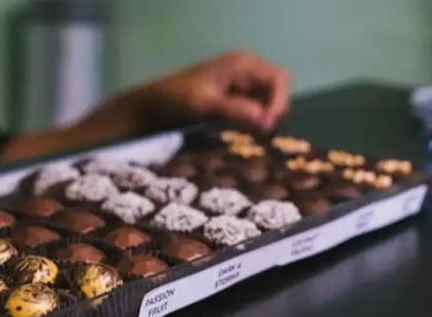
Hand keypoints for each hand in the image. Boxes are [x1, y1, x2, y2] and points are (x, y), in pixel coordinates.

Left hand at [137, 50, 291, 130]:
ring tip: (251, 137)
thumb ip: (236, 110)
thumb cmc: (175, 99)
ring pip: (268, 103)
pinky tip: (243, 136)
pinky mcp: (234, 101)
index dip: (279, 102)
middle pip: (278, 90)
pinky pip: (255, 111)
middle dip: (274, 111)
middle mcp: (246, 71)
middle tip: (260, 134)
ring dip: (264, 120)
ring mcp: (241, 86)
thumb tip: (268, 121)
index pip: (280, 79)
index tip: (267, 126)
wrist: (151, 106)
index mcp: (242, 64)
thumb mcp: (205, 105)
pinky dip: (254, 124)